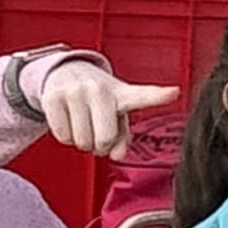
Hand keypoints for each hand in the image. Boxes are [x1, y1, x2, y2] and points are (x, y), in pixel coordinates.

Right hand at [36, 61, 184, 160]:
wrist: (65, 72)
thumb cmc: (97, 98)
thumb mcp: (115, 114)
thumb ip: (123, 137)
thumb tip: (117, 155)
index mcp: (121, 93)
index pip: (142, 96)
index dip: (159, 95)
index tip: (174, 92)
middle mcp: (99, 89)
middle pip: (104, 139)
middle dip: (100, 146)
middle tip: (98, 134)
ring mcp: (75, 92)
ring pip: (81, 141)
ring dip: (82, 142)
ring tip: (83, 125)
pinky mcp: (53, 97)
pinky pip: (63, 136)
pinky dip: (66, 137)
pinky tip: (68, 122)